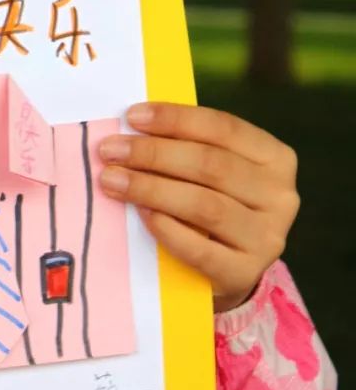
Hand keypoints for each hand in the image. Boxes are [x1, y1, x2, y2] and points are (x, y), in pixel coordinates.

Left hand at [98, 104, 298, 312]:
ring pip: (204, 204)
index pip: (223, 128)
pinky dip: (166, 228)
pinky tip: (140, 214)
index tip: (132, 116)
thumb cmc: (212, 202)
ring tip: (112, 180)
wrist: (227, 268)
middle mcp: (280, 196)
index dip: (175, 119)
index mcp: (275, 158)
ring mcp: (266, 237)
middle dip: (153, 154)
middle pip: (210, 165)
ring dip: (150, 188)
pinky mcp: (244, 273)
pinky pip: (199, 248)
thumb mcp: (212, 171)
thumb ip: (185, 146)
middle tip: (110, 151)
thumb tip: (132, 128)